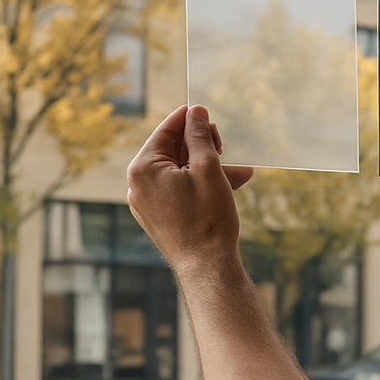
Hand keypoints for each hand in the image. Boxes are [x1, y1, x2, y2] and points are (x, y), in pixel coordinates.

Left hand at [126, 105, 253, 273]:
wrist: (207, 267)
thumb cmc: (209, 218)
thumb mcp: (209, 168)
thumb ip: (200, 136)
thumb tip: (196, 112)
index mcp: (143, 167)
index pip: (166, 130)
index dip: (190, 120)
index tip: (208, 115)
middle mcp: (138, 184)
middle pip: (173, 152)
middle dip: (204, 149)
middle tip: (227, 149)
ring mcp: (146, 204)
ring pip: (179, 174)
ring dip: (208, 170)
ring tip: (242, 173)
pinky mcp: (158, 218)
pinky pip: (178, 193)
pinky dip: (200, 188)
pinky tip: (227, 188)